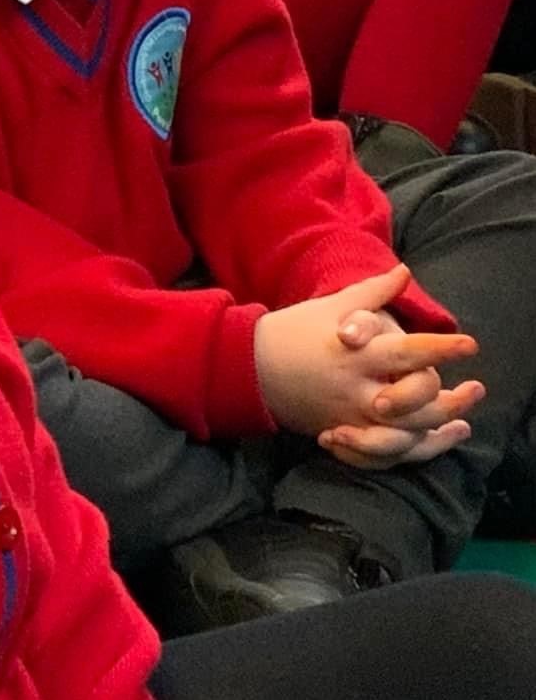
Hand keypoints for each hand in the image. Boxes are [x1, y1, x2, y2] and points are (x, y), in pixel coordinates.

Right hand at [254, 265, 479, 444]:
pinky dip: (416, 449)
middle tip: (476, 388)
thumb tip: (404, 271)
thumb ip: (371, 292)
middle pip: (414, 401)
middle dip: (449, 398)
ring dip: (441, 428)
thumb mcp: (330, 307)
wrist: (249, 368)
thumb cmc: (293, 331)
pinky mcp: (344, 435)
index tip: (469, 345)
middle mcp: (355, 389)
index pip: (406, 352)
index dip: (441, 349)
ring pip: (406, 434)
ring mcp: (349, 416)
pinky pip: (387, 454)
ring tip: (464, 420)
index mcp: (354, 354)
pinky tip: (438, 439)